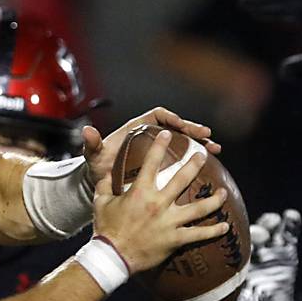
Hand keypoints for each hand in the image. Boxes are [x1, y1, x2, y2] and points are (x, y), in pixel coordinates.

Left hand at [81, 107, 220, 189]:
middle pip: (176, 127)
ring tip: (214, 148)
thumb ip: (92, 144)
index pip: (157, 115)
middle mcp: (150, 136)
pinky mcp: (163, 164)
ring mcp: (158, 150)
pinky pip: (183, 157)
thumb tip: (86, 131)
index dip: (170, 117)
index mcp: (136, 128)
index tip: (180, 125)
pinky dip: (195, 159)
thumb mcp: (94, 156)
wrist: (101, 184)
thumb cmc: (98, 167)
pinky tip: (210, 164)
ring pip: (183, 141)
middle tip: (206, 134)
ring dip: (199, 143)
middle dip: (192, 129)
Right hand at [90, 129, 230, 272]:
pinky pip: (199, 234)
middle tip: (203, 155)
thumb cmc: (106, 229)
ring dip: (214, 199)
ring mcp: (169, 222)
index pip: (152, 162)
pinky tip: (225, 226)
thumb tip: (103, 173)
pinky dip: (214, 230)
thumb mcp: (101, 202)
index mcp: (140, 192)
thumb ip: (104, 185)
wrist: (112, 256)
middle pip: (182, 179)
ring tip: (223, 192)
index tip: (168, 134)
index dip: (160, 145)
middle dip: (195, 164)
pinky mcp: (175, 239)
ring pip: (198, 208)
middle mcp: (158, 203)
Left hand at [232, 210, 300, 300]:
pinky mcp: (287, 248)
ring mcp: (269, 246)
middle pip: (250, 234)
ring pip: (268, 229)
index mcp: (236, 260)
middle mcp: (251, 248)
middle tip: (256, 234)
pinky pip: (289, 233)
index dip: (234, 242)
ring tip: (272, 220)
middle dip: (253, 232)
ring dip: (269, 222)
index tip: (234, 238)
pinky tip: (291, 215)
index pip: (233, 247)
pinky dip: (290, 224)